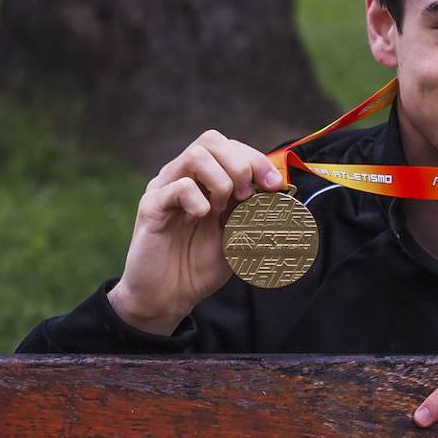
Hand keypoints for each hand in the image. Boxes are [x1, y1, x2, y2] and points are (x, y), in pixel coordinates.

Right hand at [108, 132, 281, 335]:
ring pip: (196, 155)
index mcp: (206, 180)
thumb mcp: (239, 237)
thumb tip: (287, 193)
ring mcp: (166, 188)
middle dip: (241, 165)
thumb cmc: (201, 266)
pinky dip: (198, 199)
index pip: (232, 147)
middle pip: (212, 140)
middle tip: (246, 197)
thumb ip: (258, 213)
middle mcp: (185, 177)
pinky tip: (202, 217)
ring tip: (222, 209)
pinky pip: (177, 186)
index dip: (257, 160)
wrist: (168, 296)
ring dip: (220, 180)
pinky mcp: (151, 206)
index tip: (275, 186)